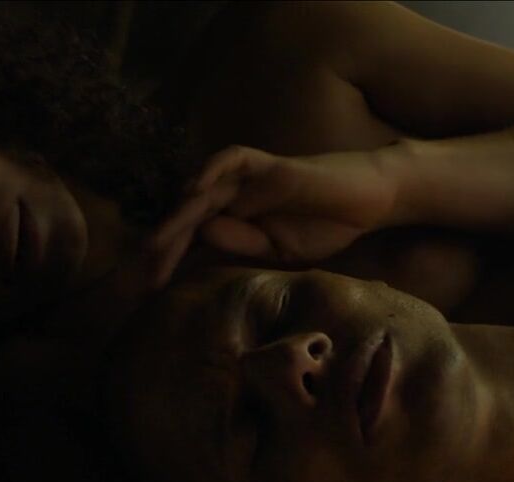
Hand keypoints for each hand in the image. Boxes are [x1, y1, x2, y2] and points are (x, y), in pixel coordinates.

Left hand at [146, 145, 397, 286]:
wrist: (370, 200)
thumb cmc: (327, 225)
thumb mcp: (281, 251)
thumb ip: (244, 245)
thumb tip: (204, 237)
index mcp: (236, 219)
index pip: (192, 237)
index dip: (170, 260)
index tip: (151, 289)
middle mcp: (236, 196)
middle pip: (189, 215)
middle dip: (165, 244)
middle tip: (143, 275)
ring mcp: (251, 179)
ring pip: (203, 191)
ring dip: (178, 216)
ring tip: (156, 245)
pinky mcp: (270, 165)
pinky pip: (234, 160)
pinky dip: (212, 170)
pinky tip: (195, 188)